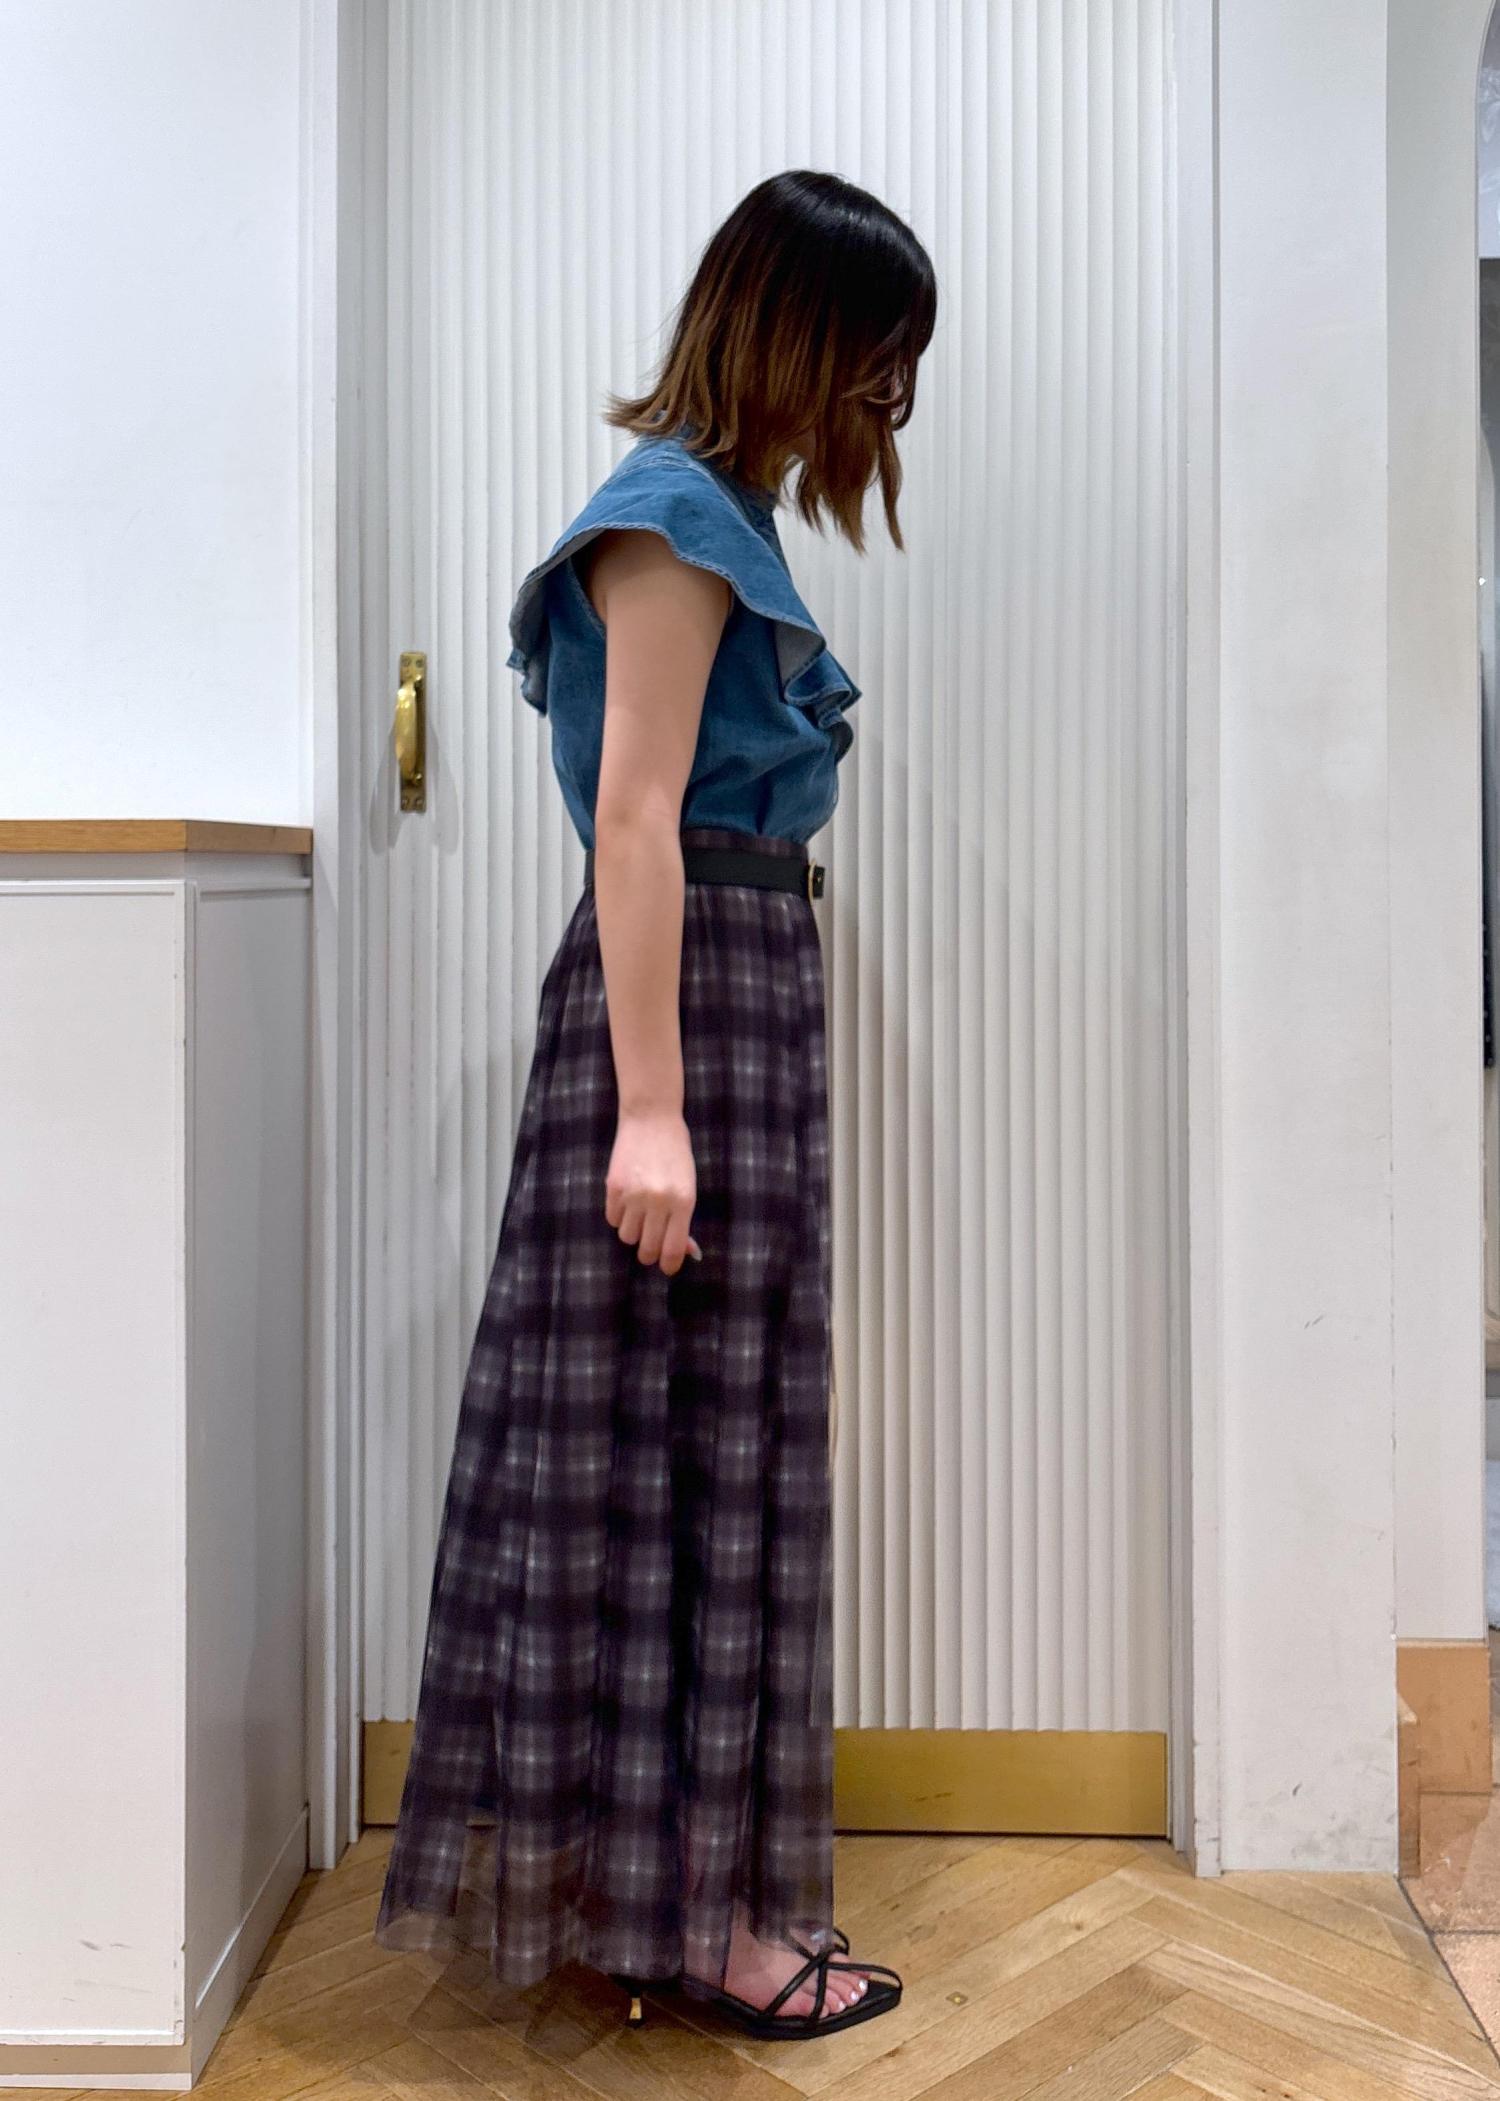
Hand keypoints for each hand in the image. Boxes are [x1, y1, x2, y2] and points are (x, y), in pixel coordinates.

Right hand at [604, 1107, 702, 1274]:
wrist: (651, 1119)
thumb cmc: (676, 1153)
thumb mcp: (688, 1185)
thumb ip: (684, 1219)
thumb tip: (688, 1252)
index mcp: (683, 1201)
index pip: (674, 1248)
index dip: (670, 1264)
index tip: (668, 1267)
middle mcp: (658, 1201)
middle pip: (647, 1249)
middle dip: (650, 1254)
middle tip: (651, 1248)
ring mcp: (633, 1195)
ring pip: (627, 1237)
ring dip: (634, 1233)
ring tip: (640, 1218)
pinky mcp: (614, 1187)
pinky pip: (613, 1220)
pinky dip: (620, 1218)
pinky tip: (627, 1204)